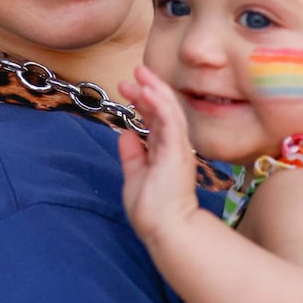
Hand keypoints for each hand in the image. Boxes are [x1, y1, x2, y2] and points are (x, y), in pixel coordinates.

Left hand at [118, 65, 201, 244]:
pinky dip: (160, 104)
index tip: (127, 89)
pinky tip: (149, 91)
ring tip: (141, 73)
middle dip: (148, 89)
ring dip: (155, 90)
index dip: (143, 102)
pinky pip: (171, 121)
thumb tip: (125, 133)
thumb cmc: (152, 209)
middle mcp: (174, 146)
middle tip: (134, 73)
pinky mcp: (178, 152)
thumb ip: (131, 154)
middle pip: (163, 109)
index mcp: (165, 151)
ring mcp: (178, 148)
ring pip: (169, 110)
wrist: (165, 229)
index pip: (155, 119)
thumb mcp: (135, 176)